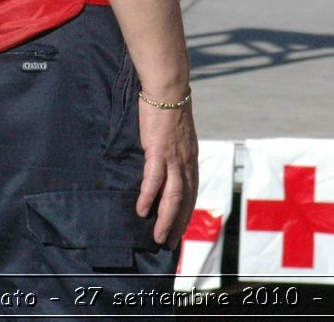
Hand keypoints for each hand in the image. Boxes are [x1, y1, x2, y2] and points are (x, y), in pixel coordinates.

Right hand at [135, 101, 197, 246]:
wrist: (168, 88)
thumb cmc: (169, 108)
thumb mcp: (176, 134)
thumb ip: (173, 150)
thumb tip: (164, 162)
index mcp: (191, 158)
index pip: (191, 192)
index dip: (186, 213)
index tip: (180, 230)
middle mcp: (186, 162)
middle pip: (185, 200)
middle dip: (178, 224)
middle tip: (170, 244)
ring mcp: (174, 158)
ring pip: (173, 196)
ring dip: (165, 219)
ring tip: (157, 237)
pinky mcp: (159, 150)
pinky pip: (154, 180)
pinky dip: (149, 197)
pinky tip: (142, 211)